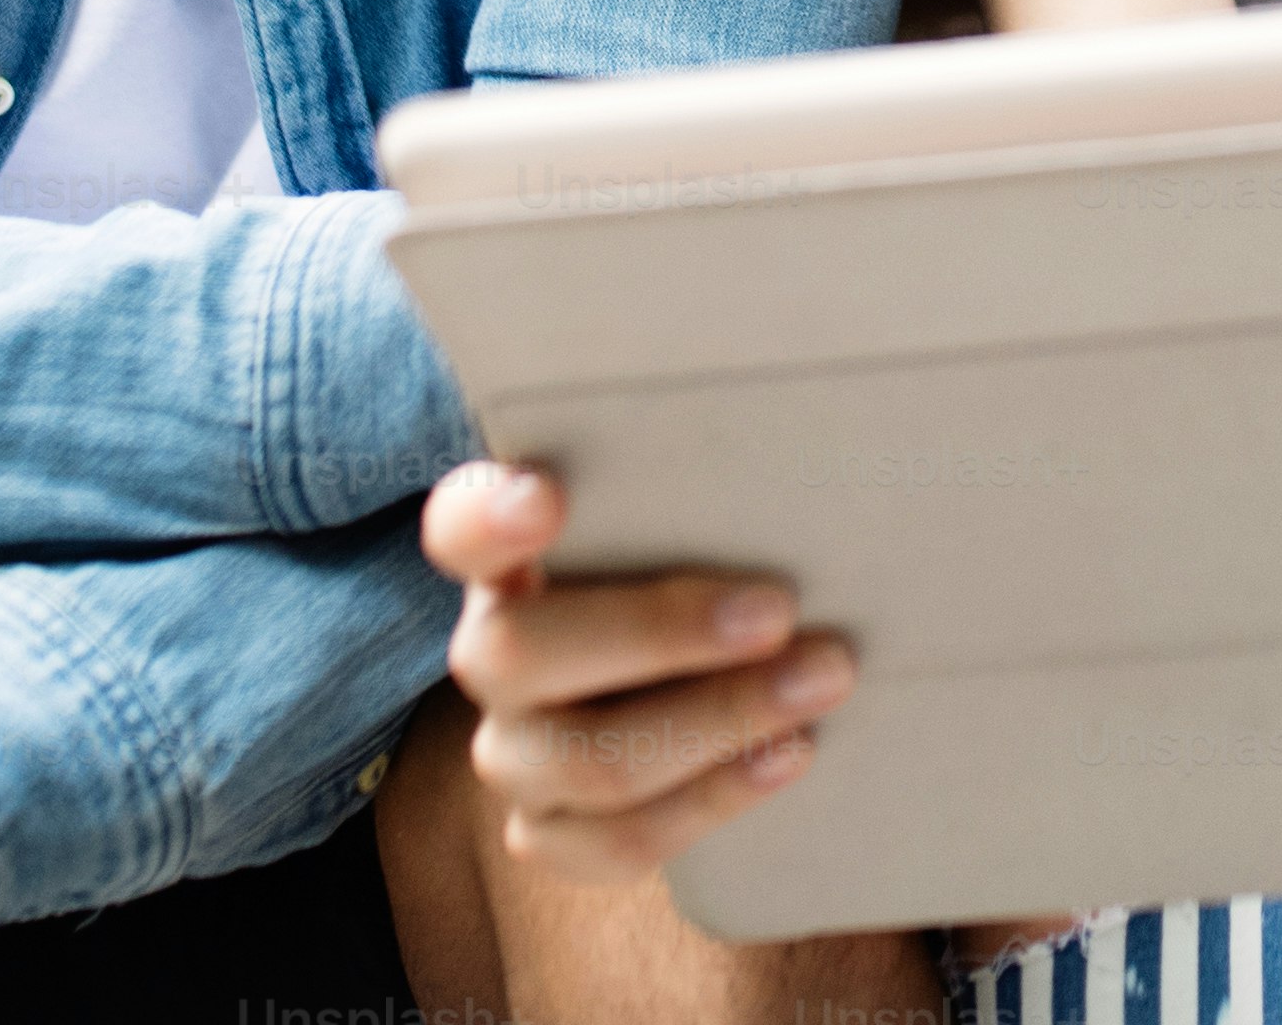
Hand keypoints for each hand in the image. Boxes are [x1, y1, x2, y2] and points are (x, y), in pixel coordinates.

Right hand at [425, 459, 851, 882]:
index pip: (461, 528)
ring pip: (584, 758)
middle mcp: (491, 655)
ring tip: (820, 680)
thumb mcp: (678, 520)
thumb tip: (799, 441)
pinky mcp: (550, 830)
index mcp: (504, 560)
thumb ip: (697, 494)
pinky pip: (617, 839)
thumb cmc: (691, 566)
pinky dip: (713, 799)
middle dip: (661, 634)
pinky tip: (789, 754)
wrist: (689, 681)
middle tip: (778, 610)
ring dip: (718, 720)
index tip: (547, 497)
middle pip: (522, 655)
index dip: (489, 517)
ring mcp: (513, 752)